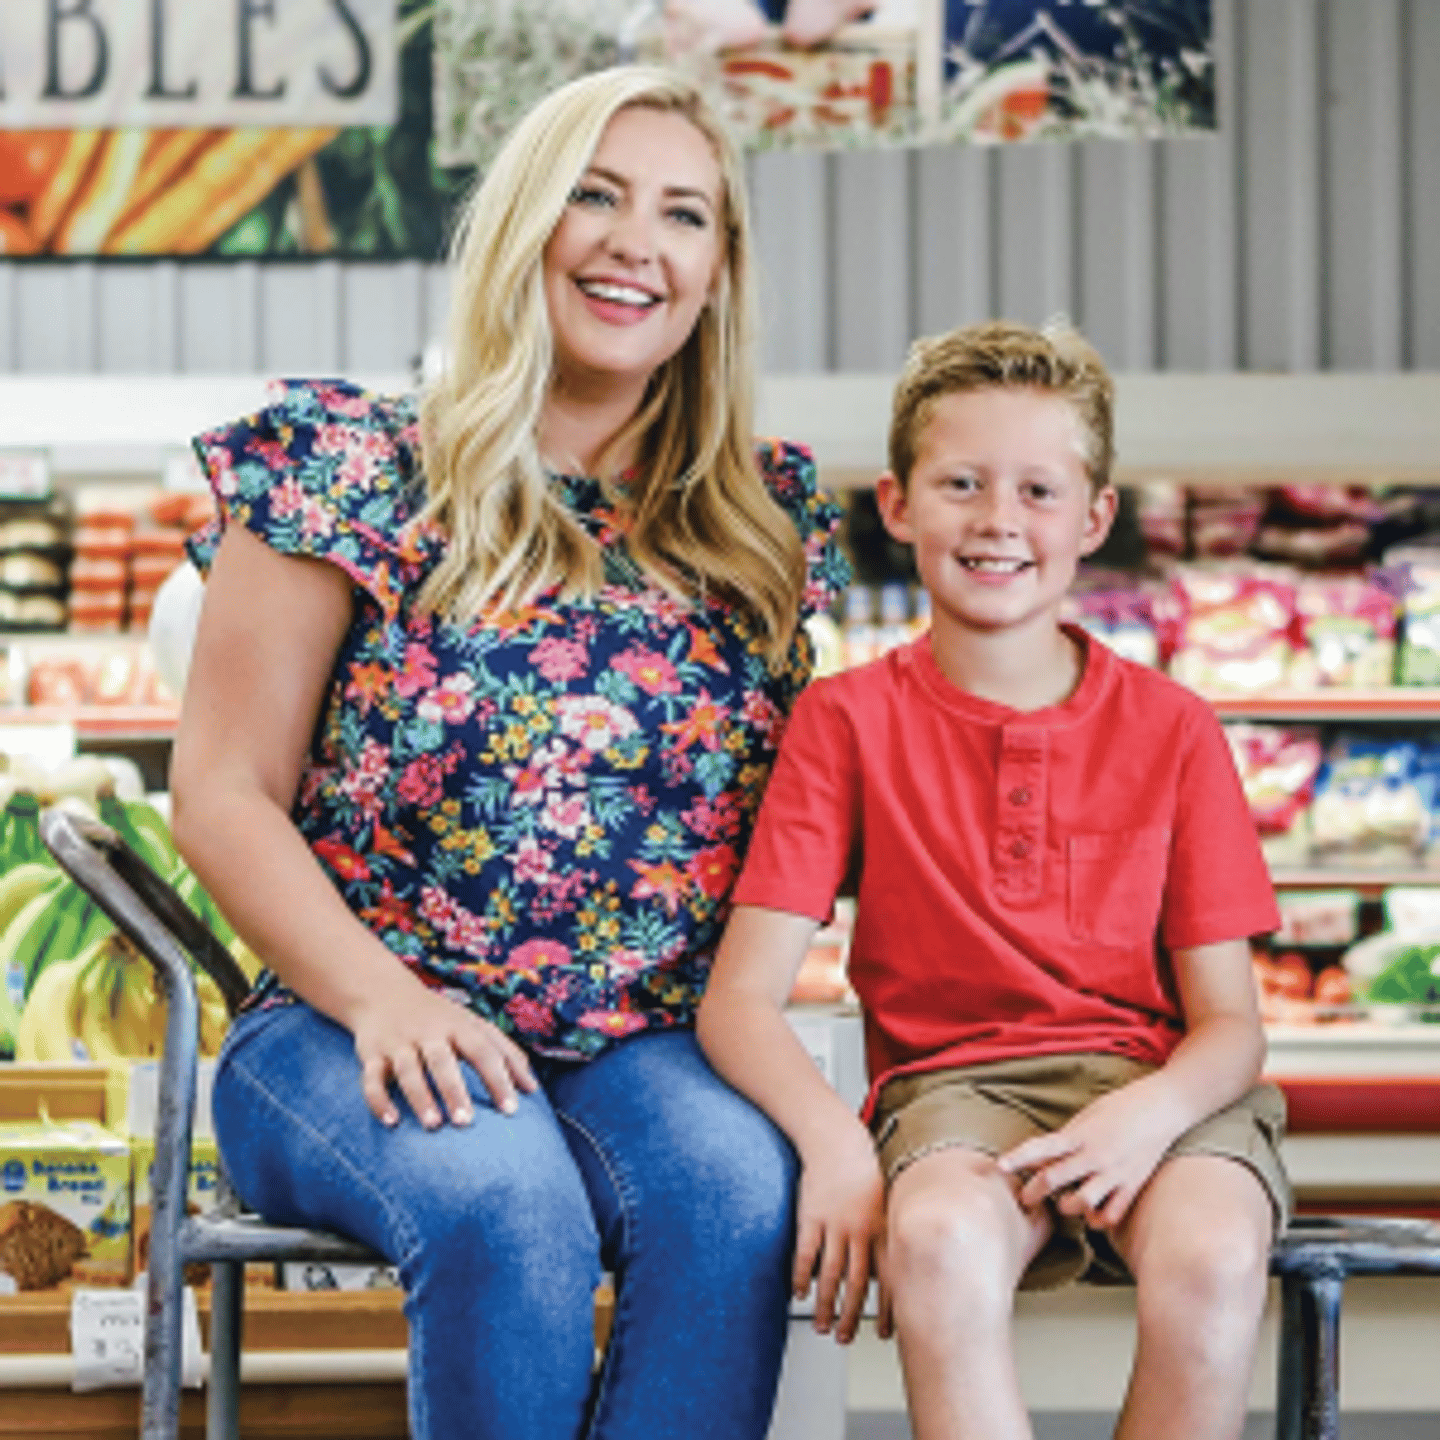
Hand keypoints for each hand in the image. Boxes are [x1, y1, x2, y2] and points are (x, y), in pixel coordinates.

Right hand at [351, 980, 537, 1129]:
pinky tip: (392, 1122)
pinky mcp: (371, 1054)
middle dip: (453, 1090)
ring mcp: (398, 1043)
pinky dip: (379, 1101)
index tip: (512, 1110)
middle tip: (467, 1122)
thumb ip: (506, 1053)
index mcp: (458, 1026)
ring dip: (419, 1097)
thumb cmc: (440, 1018)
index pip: (483, 1051)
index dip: (498, 1079)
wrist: (384, 993)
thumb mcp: (474, 1026)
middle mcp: (428, 1033)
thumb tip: (533, 1088)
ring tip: (433, 1125)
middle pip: (442, 1061)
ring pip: (407, 1070)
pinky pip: (371, 1079)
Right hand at [795, 1121, 886, 1343]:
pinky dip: (802, 1278)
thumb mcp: (884, 1204)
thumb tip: (890, 1272)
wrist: (837, 1143)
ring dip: (825, 1305)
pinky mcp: (810, 1218)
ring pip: (830, 1275)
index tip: (885, 1334)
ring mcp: (834, 1224)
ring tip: (822, 1326)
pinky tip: (799, 1294)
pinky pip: (806, 1255)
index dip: (888, 1310)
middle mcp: (859, 1230)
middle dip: (852, 1316)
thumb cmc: (861, 1175)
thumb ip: (886, 1237)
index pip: (888, 1278)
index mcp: (881, 1229)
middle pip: (857, 1283)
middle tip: (845, 1338)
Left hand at [996, 1078, 1182, 1229]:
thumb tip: (1044, 1157)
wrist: (1161, 1108)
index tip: (999, 1167)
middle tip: (1025, 1198)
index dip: (1018, 1158)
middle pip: (1055, 1178)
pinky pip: (1112, 1214)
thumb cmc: (1120, 1107)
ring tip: (1065, 1204)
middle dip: (1035, 1192)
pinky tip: (1093, 1216)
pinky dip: (1099, 1220)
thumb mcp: (1087, 1117)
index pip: (1041, 1148)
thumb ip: (1067, 1138)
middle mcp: (1095, 1155)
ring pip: (1082, 1202)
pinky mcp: (1133, 1185)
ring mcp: (1115, 1172)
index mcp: (1080, 1135)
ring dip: (1069, 1207)